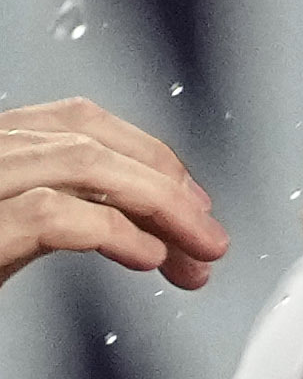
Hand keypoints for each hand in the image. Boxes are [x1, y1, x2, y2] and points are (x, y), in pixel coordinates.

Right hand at [0, 102, 226, 295]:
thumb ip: (72, 209)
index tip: (193, 199)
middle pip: (89, 143)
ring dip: (159, 207)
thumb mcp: (16, 229)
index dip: (148, 156)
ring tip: (194, 249)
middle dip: (166, 187)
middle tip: (208, 235)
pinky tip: (148, 256)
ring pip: (83, 165)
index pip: (78, 121)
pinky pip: (53, 214)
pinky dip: (115, 232)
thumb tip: (153, 224)